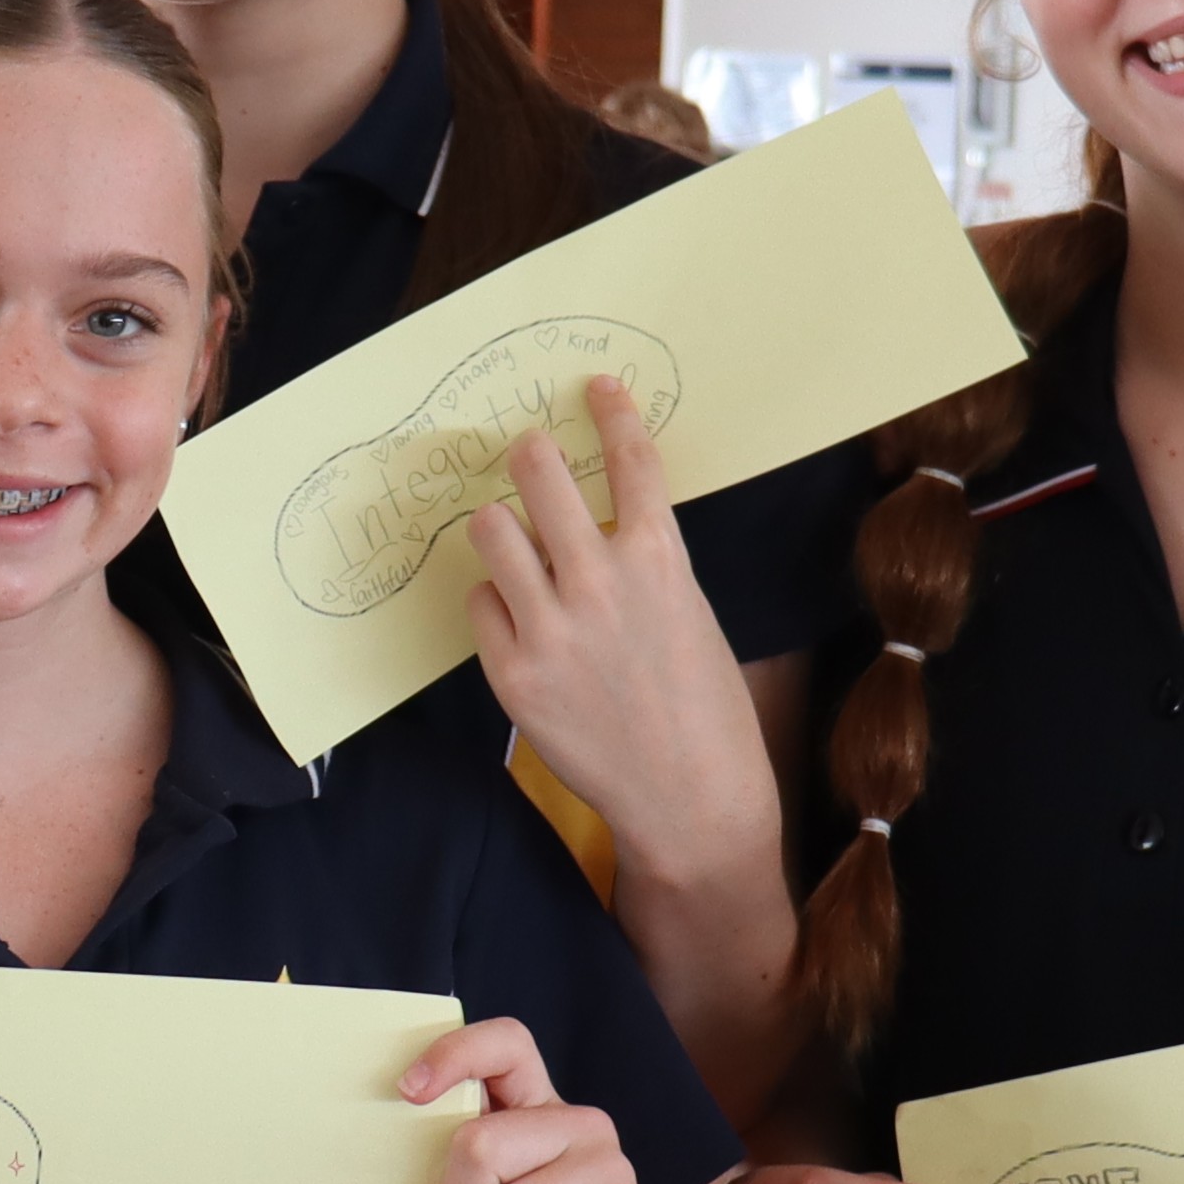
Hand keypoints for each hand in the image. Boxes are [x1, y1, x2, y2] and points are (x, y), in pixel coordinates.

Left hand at [460, 381, 783, 896]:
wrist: (691, 796)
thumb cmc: (703, 706)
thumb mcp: (688, 612)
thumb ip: (642, 561)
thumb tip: (596, 520)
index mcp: (659, 559)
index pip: (630, 458)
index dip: (610, 411)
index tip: (595, 387)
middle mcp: (600, 581)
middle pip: (537, 474)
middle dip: (530, 454)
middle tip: (527, 453)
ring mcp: (550, 628)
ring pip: (491, 531)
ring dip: (502, 528)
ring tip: (515, 541)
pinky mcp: (513, 673)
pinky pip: (480, 605)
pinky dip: (496, 604)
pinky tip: (520, 621)